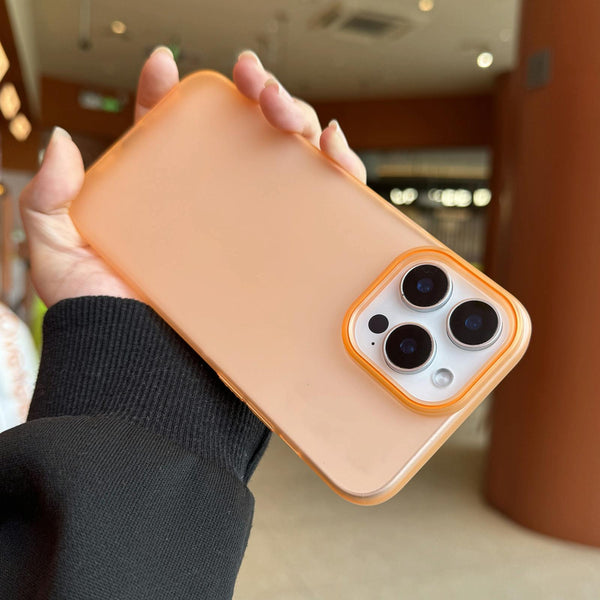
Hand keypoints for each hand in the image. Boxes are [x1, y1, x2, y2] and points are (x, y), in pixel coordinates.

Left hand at [20, 49, 365, 307]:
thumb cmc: (109, 324)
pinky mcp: (288, 255)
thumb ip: (47, 203)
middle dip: (256, 93)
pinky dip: (336, 170)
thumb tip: (60, 144)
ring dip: (297, 118)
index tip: (166, 66)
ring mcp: (253, 230)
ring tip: (285, 110)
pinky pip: (322, 205)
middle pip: (243, 135)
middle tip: (252, 82)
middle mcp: (212, 209)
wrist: (153, 376)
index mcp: (164, 200)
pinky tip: (329, 149)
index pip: (170, 132)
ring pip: (288, 159)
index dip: (169, 93)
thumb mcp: (61, 260)